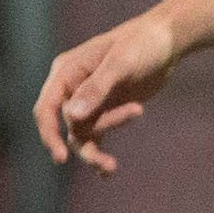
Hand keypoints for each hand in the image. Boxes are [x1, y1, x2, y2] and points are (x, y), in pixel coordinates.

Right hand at [34, 9, 183, 173]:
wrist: (167, 40)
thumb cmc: (142, 43)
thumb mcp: (121, 63)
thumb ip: (97, 88)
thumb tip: (72, 116)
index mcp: (66, 72)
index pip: (47, 108)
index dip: (49, 134)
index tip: (60, 157)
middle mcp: (71, 88)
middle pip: (66, 125)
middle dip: (84, 144)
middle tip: (106, 163)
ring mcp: (88, 100)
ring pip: (82, 134)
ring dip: (95, 152)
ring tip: (111, 167)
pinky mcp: (105, 110)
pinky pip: (97, 135)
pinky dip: (101, 151)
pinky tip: (107, 172)